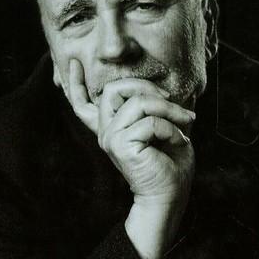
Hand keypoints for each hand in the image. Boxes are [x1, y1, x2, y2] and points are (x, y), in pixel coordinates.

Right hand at [68, 59, 195, 258]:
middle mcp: (106, 132)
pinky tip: (179, 141)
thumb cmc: (171, 164)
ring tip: (185, 122)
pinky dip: (171, 128)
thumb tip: (158, 90)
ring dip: (168, 110)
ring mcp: (110, 138)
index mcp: (112, 128)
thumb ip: (152, 108)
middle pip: (114, 90)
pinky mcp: (120, 145)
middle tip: (172, 102)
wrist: (170, 196)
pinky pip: (149, 122)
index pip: (84, 104)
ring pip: (137, 102)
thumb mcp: (163, 127)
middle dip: (146, 88)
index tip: (73, 62)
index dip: (75, 83)